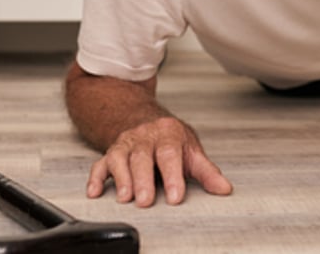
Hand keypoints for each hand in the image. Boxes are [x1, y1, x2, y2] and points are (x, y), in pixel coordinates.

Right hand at [87, 116, 232, 206]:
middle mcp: (145, 137)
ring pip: (120, 158)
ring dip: (121, 178)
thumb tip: (224, 188)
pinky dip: (95, 177)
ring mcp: (126, 143)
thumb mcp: (191, 150)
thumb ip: (206, 171)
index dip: (173, 176)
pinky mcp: (110, 152)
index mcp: (168, 134)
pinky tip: (95, 191)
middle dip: (143, 180)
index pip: (170, 154)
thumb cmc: (170, 139)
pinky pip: (100, 163)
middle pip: (143, 157)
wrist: (144, 118)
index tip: (176, 196)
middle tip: (145, 200)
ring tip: (125, 197)